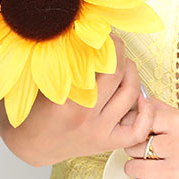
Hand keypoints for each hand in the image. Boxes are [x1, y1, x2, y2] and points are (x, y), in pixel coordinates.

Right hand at [8, 32, 155, 165]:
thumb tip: (86, 35)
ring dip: (132, 73)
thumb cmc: (35, 110)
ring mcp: (100, 132)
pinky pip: (138, 130)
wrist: (31, 145)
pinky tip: (141, 97)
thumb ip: (64, 64)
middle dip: (120, 53)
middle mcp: (87, 117)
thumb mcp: (44, 83)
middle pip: (117, 75)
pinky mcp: (108, 143)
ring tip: (125, 64)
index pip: (99, 63)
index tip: (105, 33)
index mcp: (69, 101)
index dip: (106, 43)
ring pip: (131, 95)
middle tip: (115, 44)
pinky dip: (146, 112)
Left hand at [121, 97, 178, 178]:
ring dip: (139, 171)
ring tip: (154, 170)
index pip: (139, 122)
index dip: (136, 130)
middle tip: (150, 155)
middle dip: (136, 152)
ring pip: (133, 169)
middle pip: (132, 146)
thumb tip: (136, 100)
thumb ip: (162, 111)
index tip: (143, 136)